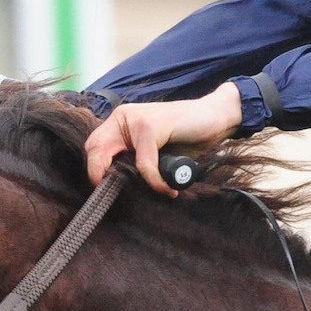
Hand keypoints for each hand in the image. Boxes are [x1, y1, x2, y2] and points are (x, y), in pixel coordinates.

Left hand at [84, 83, 243, 193]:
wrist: (216, 116)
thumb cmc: (187, 137)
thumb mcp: (156, 148)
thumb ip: (137, 158)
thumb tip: (119, 186)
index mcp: (121, 121)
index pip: (94, 146)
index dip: (94, 169)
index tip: (103, 190)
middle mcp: (125, 117)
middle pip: (96, 148)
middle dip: (102, 174)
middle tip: (116, 194)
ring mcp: (137, 119)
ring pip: (121, 160)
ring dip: (139, 182)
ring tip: (159, 191)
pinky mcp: (151, 126)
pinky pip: (144, 163)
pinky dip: (156, 179)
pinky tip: (168, 187)